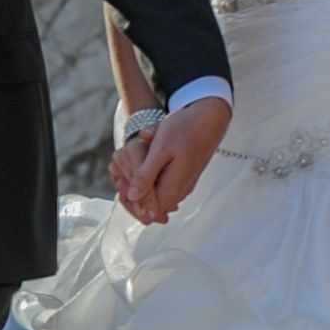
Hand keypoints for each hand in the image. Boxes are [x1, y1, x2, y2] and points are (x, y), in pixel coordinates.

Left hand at [116, 96, 228, 223]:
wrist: (209, 118)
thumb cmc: (184, 131)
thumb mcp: (160, 151)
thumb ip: (146, 176)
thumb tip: (132, 197)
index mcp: (173, 188)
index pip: (149, 212)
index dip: (132, 201)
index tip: (120, 182)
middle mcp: (180, 191)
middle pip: (151, 206)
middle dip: (133, 193)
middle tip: (121, 175)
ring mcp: (183, 184)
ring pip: (156, 194)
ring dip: (140, 183)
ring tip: (130, 167)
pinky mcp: (183, 176)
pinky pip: (162, 184)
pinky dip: (149, 175)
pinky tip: (143, 161)